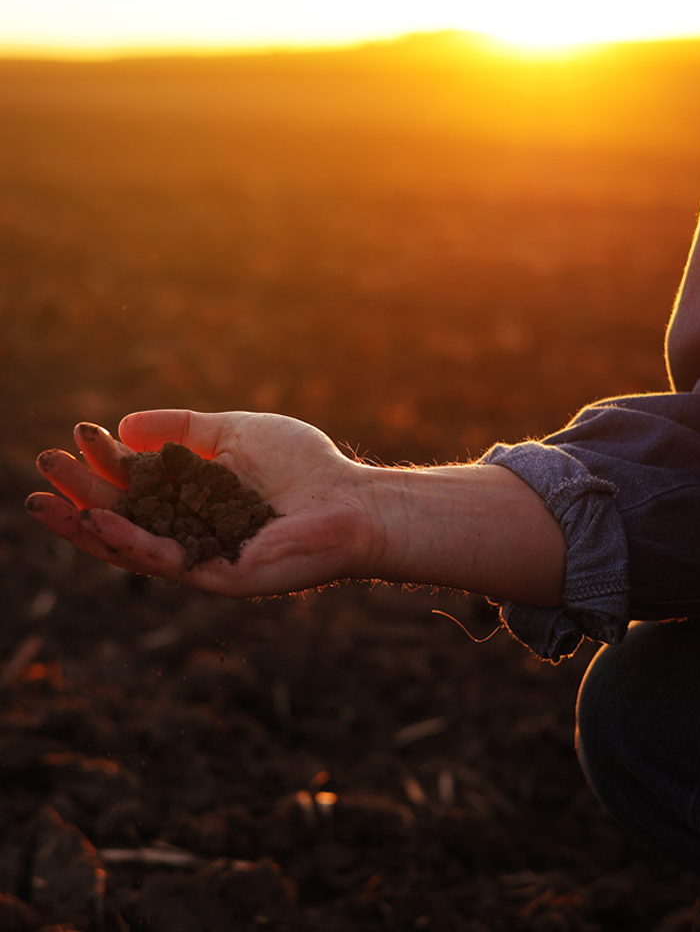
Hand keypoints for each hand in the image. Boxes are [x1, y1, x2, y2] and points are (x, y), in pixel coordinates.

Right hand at [26, 411, 376, 596]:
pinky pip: (165, 562)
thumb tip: (124, 428)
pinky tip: (99, 519)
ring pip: (131, 545)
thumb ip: (182, 429)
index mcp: (195, 497)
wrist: (352, 501)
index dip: (106, 462)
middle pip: (123, 515)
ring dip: (85, 524)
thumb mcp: (234, 432)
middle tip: (43, 464)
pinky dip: (129, 542)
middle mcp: (192, 529)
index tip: (81, 432)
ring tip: (45, 501)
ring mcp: (202, 556)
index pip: (137, 482)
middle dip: (80, 492)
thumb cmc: (304, 465)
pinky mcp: (218, 576)